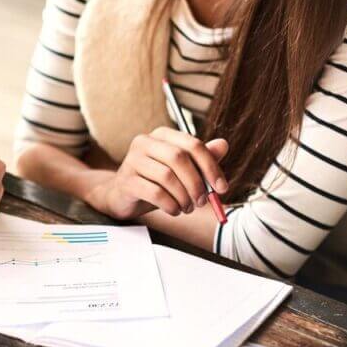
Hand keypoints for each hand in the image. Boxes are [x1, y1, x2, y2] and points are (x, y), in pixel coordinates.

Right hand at [87, 129, 228, 220]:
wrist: (123, 196)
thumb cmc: (155, 181)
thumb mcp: (181, 170)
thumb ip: (201, 158)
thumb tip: (223, 144)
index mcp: (162, 135)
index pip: (192, 144)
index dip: (211, 166)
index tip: (221, 188)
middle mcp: (145, 142)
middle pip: (179, 158)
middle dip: (196, 183)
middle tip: (203, 201)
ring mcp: (132, 160)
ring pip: (167, 177)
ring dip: (183, 197)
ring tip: (187, 207)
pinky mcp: (126, 181)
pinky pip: (155, 193)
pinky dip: (170, 205)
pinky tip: (174, 210)